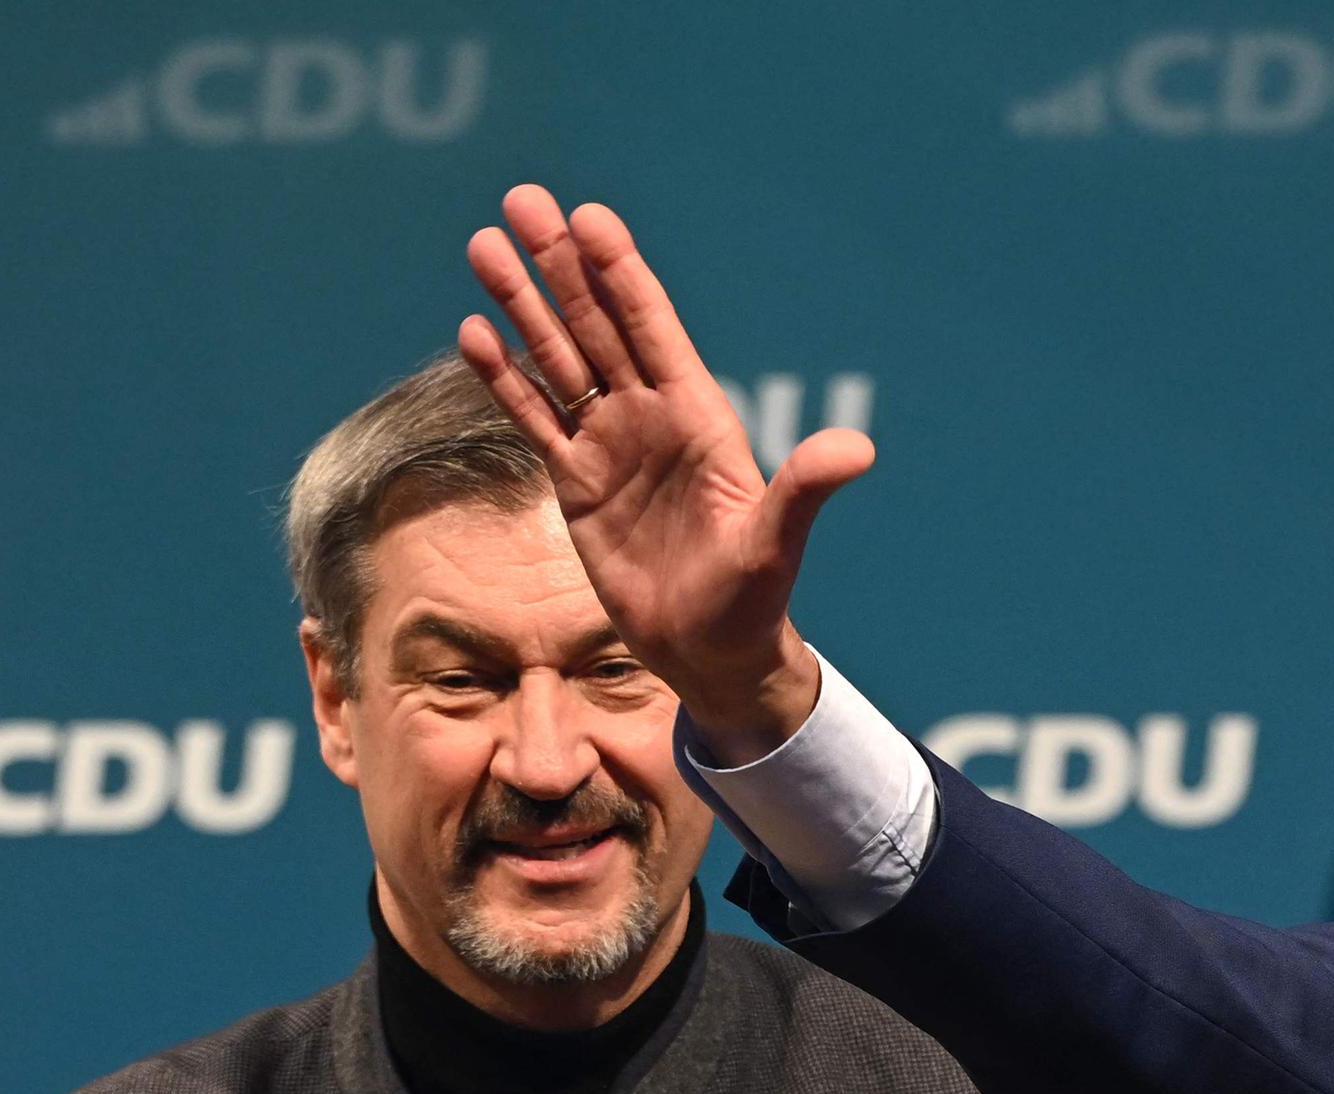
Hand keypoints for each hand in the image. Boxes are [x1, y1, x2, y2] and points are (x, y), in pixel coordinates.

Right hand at [455, 186, 868, 755]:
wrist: (710, 652)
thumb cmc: (751, 599)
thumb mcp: (777, 543)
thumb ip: (805, 491)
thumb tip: (859, 449)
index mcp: (699, 417)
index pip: (654, 328)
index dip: (622, 273)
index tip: (590, 218)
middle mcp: (651, 418)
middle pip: (598, 325)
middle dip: (561, 265)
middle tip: (521, 201)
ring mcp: (610, 446)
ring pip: (558, 360)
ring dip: (522, 305)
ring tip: (484, 246)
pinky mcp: (575, 483)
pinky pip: (535, 418)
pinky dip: (505, 378)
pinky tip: (475, 332)